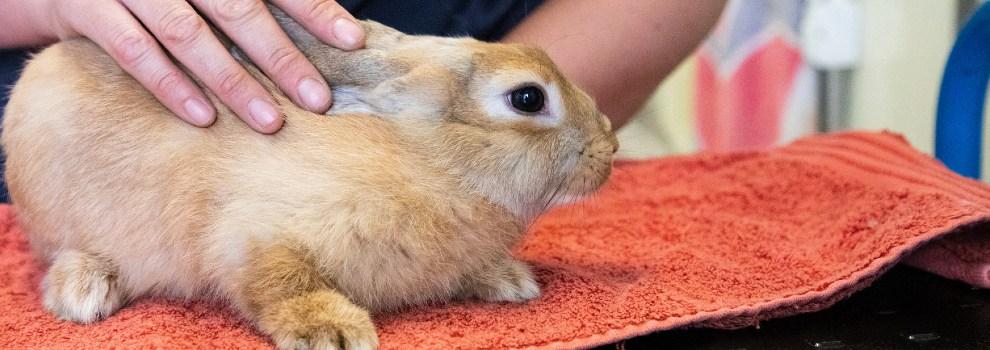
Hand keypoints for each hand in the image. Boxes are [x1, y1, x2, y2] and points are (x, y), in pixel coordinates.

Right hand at [39, 0, 364, 132]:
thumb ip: (254, 2)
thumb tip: (329, 29)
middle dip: (281, 55)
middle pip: (237, 8)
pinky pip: (133, 50)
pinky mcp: (89, 7)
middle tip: (318, 99)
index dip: (314, 9)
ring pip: (188, 34)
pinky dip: (170, 85)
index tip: (352, 40)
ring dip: (232, 80)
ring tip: (271, 122)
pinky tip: (203, 117)